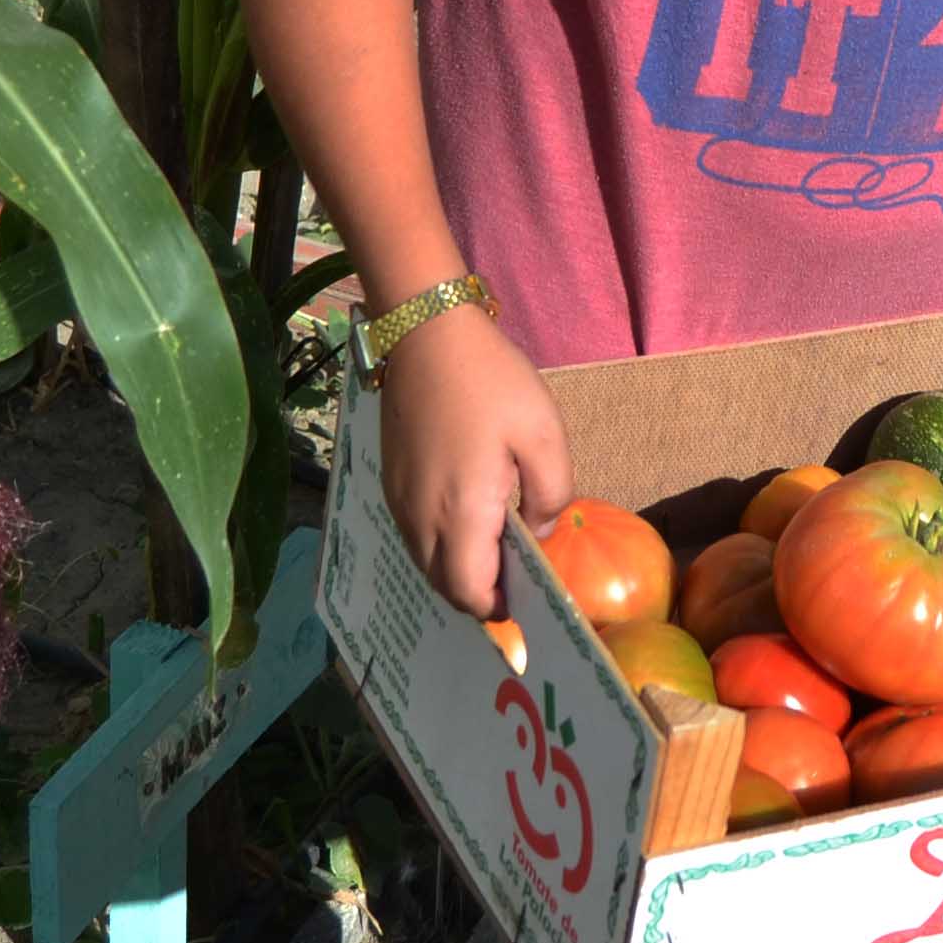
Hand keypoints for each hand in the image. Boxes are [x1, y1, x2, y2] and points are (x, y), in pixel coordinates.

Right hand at [380, 305, 569, 619]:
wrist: (425, 335)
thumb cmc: (491, 381)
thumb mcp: (543, 433)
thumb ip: (550, 494)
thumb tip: (538, 533)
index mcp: (461, 513)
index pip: (470, 592)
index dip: (497, 608)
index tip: (527, 600)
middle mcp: (421, 518)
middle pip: (444, 586)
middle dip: (479, 594)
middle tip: (518, 579)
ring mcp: (400, 501)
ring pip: (425, 563)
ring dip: (458, 571)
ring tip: (497, 550)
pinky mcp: (392, 482)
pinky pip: (415, 536)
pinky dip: (441, 547)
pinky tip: (469, 519)